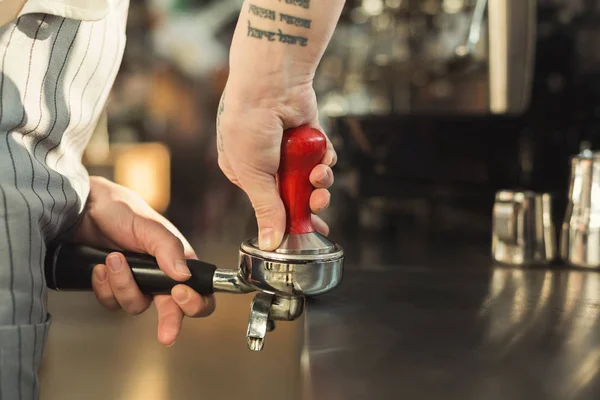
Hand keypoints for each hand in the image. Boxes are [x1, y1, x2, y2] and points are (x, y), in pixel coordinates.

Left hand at [73, 176, 215, 345]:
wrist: (83, 208)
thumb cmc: (121, 209)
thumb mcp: (147, 225)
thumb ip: (168, 248)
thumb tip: (184, 275)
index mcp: (179, 260)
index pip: (200, 290)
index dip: (196, 301)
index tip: (180, 295)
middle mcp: (162, 275)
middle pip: (174, 310)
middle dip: (169, 321)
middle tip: (166, 334)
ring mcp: (138, 283)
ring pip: (136, 306)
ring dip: (123, 286)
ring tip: (112, 259)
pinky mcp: (115, 287)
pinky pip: (112, 303)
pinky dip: (104, 287)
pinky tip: (100, 268)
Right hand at [216, 81, 335, 250]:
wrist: (271, 84)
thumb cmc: (248, 123)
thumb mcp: (252, 175)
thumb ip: (266, 209)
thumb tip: (269, 242)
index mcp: (244, 172)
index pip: (269, 204)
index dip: (288, 218)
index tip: (303, 229)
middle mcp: (267, 161)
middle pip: (295, 193)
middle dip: (309, 201)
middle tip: (317, 203)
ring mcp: (290, 149)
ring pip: (312, 178)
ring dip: (320, 181)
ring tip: (319, 176)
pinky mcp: (309, 135)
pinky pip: (324, 156)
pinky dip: (327, 159)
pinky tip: (324, 158)